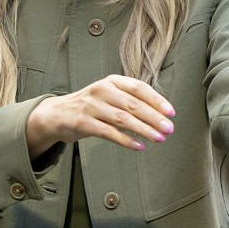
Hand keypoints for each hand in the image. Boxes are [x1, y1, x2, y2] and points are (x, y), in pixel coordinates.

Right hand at [26, 75, 174, 157]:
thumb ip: (130, 100)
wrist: (57, 114)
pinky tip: (139, 146)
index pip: (139, 88)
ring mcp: (91, 106)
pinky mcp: (83, 122)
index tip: (171, 113)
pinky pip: (109, 132)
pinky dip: (126, 140)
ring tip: (159, 138)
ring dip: (144, 129)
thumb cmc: (91, 106)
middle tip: (169, 129)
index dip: (156, 100)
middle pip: (133, 104)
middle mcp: (101, 90)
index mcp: (112, 81)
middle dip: (154, 117)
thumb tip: (160, 114)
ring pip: (123, 119)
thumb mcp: (109, 95)